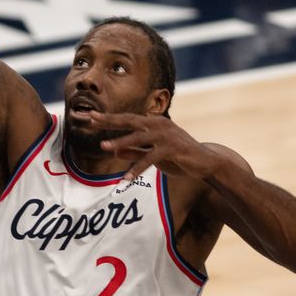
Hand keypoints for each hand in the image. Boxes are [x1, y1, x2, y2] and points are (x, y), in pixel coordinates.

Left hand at [90, 111, 220, 182]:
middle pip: (129, 120)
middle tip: (90, 120)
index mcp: (153, 123)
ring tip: (104, 147)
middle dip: (108, 120)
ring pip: (139, 137)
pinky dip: (138, 167)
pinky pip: (151, 158)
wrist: (207, 163)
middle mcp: (158, 124)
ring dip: (120, 142)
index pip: (126, 119)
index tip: (89, 117)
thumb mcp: (153, 155)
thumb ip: (135, 151)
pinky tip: (126, 177)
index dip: (107, 118)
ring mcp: (166, 135)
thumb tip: (114, 151)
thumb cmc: (179, 157)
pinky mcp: (173, 148)